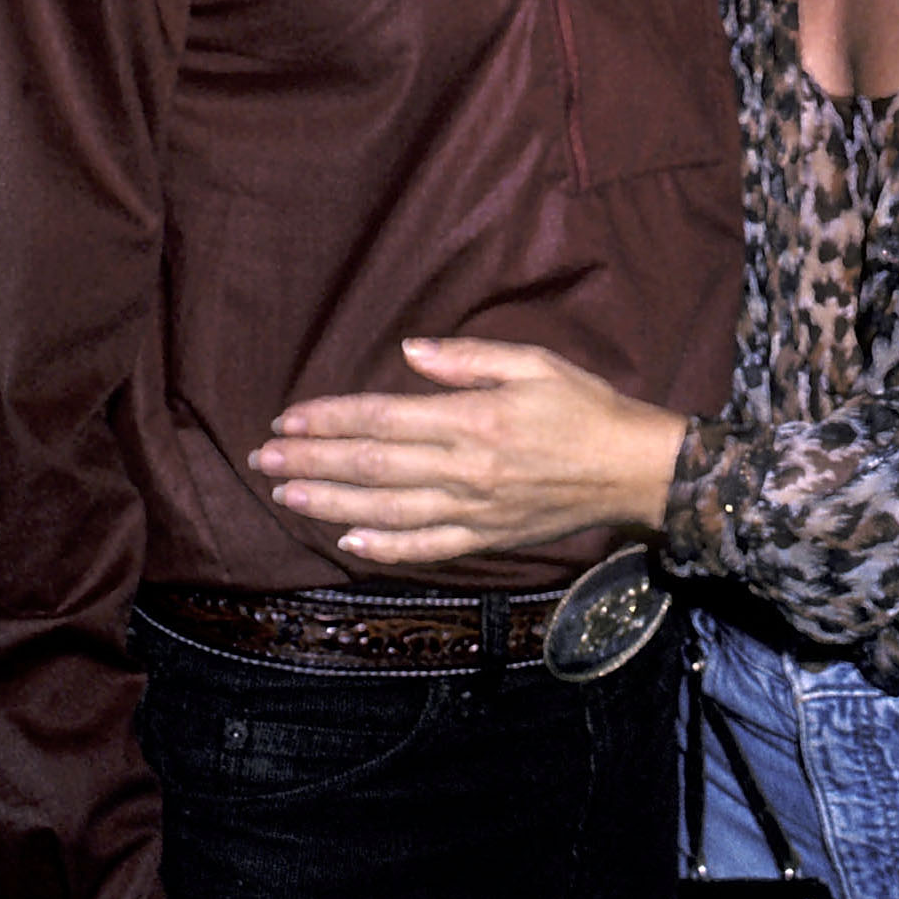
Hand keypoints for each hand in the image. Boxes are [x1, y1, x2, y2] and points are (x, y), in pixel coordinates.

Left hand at [250, 335, 687, 566]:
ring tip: (285, 496)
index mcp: (475, 420)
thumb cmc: (586, 407)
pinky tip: (348, 542)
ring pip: (387, 509)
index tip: (288, 420)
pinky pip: (428, 547)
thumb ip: (469, 358)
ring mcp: (475, 509)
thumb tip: (409, 351)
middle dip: (312, 463)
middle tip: (263, 460)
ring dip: (331, 504)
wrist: (635, 469)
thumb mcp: (534, 363)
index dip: (331, 420)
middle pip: (373, 467)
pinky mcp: (489, 537)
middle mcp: (467, 469)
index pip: (384, 419)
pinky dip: (385, 547)